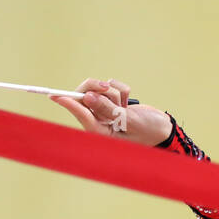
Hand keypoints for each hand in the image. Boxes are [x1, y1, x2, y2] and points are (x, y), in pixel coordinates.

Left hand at [49, 77, 172, 145]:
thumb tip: (88, 97)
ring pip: (97, 90)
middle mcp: (100, 121)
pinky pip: (110, 87)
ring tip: (124, 104)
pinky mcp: (113, 103)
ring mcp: (106, 111)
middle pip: (85, 97)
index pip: (81, 113)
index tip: (54, 96)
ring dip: (112, 91)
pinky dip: (120, 89)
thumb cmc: (148, 131)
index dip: (68, 103)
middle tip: (106, 86)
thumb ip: (108, 109)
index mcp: (101, 132)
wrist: (163, 129)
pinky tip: (127, 100)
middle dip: (95, 89)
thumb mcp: (129, 121)